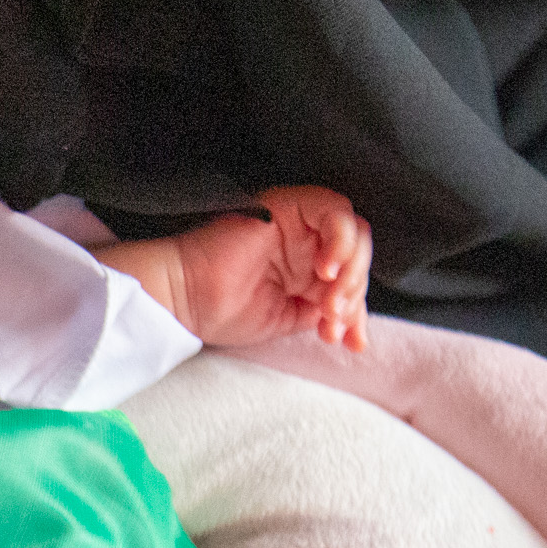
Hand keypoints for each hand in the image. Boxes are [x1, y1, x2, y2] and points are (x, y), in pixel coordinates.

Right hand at [150, 188, 372, 350]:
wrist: (187, 301)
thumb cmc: (224, 311)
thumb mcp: (288, 319)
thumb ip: (323, 312)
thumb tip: (353, 321)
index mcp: (308, 267)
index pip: (351, 280)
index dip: (359, 311)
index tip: (352, 341)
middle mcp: (308, 241)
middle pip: (358, 256)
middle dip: (354, 293)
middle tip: (332, 319)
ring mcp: (299, 222)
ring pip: (355, 232)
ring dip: (351, 271)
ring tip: (329, 302)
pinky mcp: (289, 205)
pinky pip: (334, 211)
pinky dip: (340, 241)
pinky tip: (325, 271)